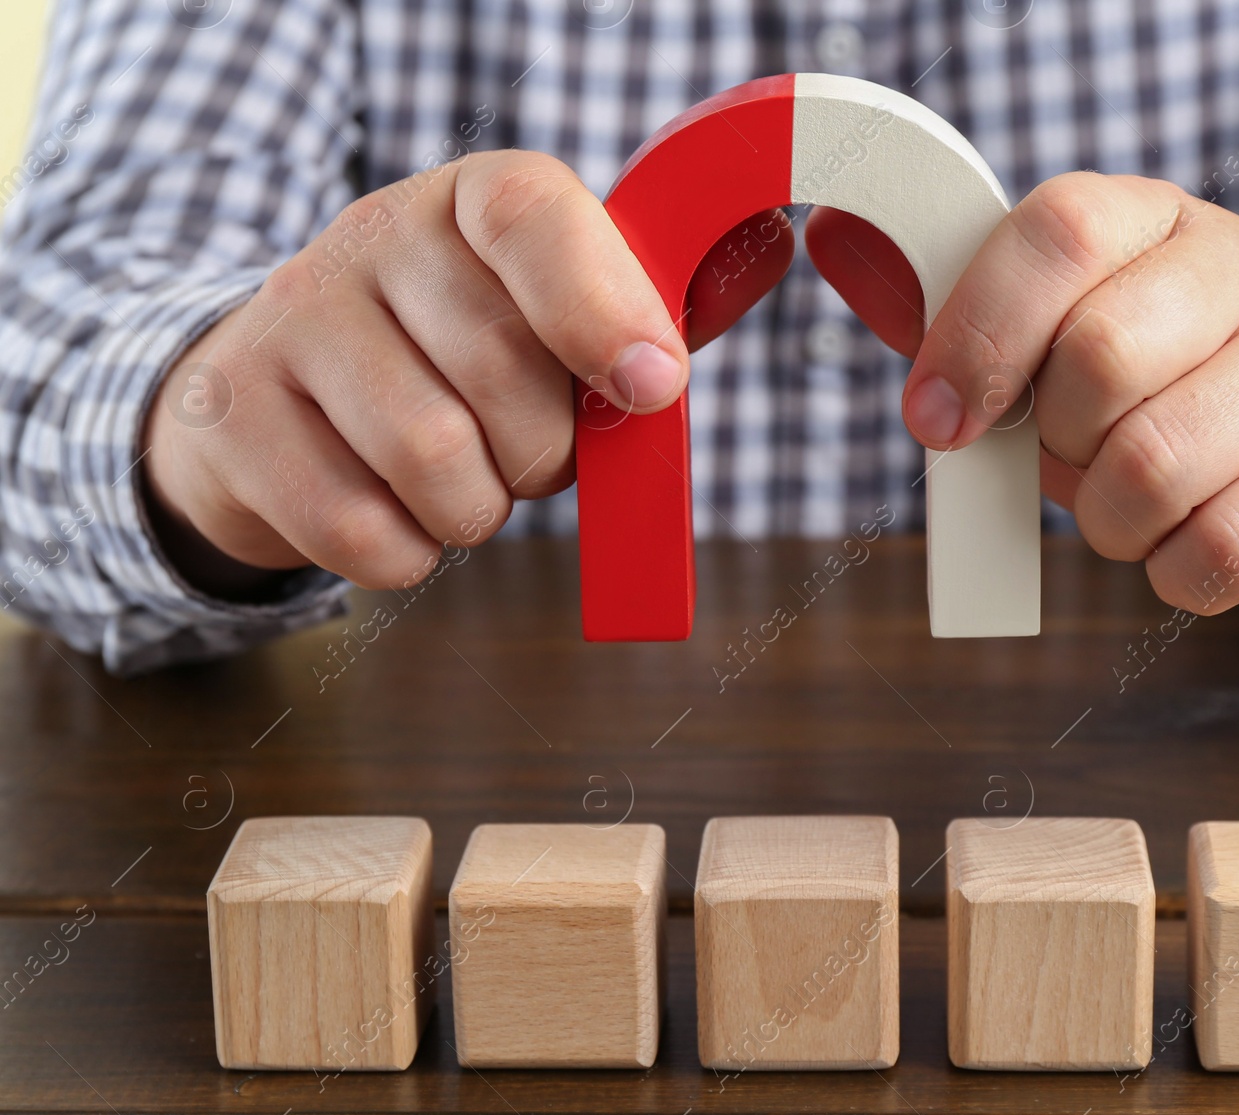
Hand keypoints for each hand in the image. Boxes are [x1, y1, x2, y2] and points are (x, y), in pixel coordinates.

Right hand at [143, 151, 792, 595]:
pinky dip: (406, 553)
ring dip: (476, 508)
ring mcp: (290, 320)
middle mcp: (371, 237)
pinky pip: (364, 533)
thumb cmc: (455, 356)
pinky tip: (391, 509)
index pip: (532, 218)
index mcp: (470, 202)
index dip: (601, 307)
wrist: (278, 391)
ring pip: (436, 463)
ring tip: (457, 477)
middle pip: (503, 376)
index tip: (651, 388)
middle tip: (520, 449)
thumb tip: (768, 252)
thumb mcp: (548, 311)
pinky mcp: (235, 417)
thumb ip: (648, 301)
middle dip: (543, 453)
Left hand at [808, 175, 1238, 626]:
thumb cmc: (1178, 395)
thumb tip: (839, 241)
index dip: (979, 333)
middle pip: (1100, 359)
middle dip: (1057, 446)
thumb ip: (964, 311)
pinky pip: (1225, 548)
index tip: (937, 420)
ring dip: (1112, 524)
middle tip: (1076, 461)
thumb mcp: (1073, 338)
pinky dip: (1176, 576)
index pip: (1059, 233)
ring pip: (1157, 466)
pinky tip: (1186, 550)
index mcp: (1159, 223)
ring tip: (1135, 509)